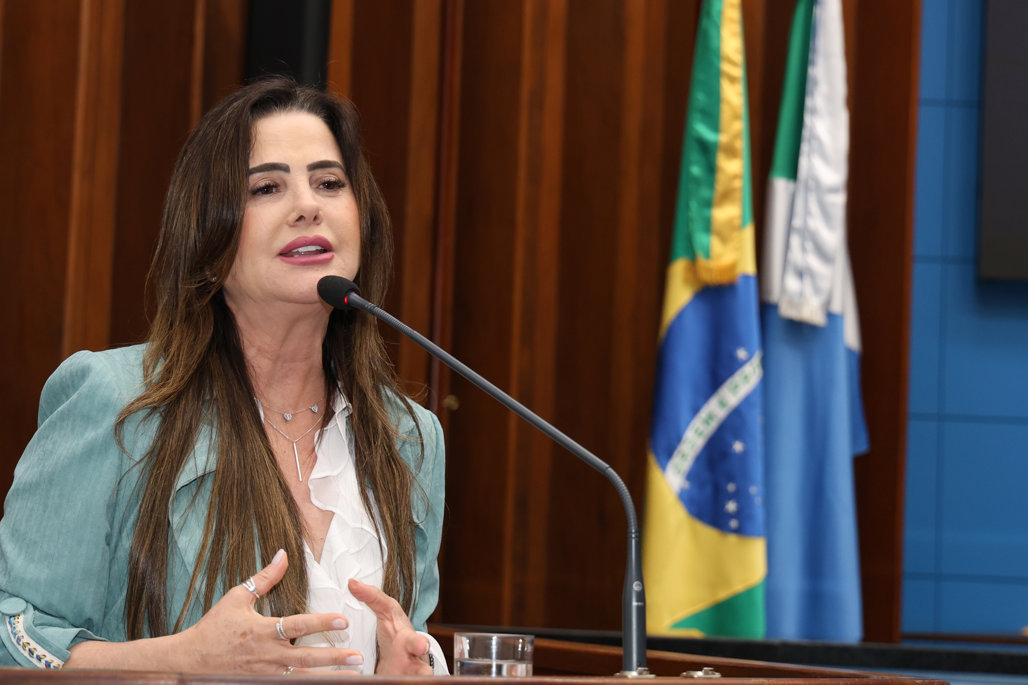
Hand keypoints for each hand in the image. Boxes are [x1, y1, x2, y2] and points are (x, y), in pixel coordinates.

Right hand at [176, 549, 365, 673]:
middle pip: (306, 657)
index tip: (343, 620)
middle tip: (358, 655)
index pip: (297, 626)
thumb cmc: (214, 627)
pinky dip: (307, 684)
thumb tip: (283, 554)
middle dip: (334, 657)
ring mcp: (265, 673)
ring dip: (327, 676)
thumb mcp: (237, 598)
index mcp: (262, 631)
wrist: (190, 661)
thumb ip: (265, 578)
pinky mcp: (262, 683)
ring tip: (353, 674)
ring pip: (301, 677)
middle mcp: (267, 654)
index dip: (321, 623)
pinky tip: (326, 683)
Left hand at [348, 578, 433, 675]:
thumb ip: (372, 598)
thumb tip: (352, 582)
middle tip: (420, 666)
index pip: (414, 641)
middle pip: (421, 667)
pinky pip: (405, 682)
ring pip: (418, 678)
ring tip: (418, 679)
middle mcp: (414, 659)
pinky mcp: (404, 680)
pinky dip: (401, 681)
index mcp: (408, 640)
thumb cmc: (396, 633)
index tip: (421, 647)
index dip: (418, 645)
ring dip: (417, 678)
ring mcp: (411, 674)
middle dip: (421, 670)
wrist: (403, 658)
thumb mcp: (386, 613)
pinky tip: (388, 681)